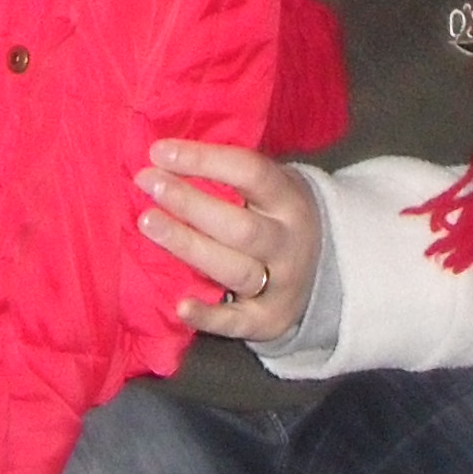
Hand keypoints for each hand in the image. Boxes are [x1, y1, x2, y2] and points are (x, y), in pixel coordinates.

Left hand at [136, 138, 323, 345]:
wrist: (325, 274)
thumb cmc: (273, 218)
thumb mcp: (268, 190)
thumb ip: (228, 176)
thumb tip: (163, 156)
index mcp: (288, 199)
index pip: (250, 172)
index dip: (203, 160)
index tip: (158, 151)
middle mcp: (289, 242)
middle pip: (240, 226)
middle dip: (190, 203)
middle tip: (146, 182)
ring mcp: (282, 284)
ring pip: (235, 269)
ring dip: (188, 246)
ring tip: (147, 223)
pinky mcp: (268, 320)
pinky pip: (237, 322)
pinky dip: (209, 317)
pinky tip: (180, 306)